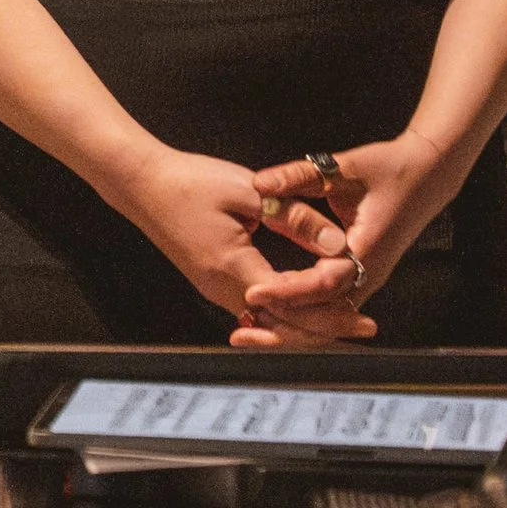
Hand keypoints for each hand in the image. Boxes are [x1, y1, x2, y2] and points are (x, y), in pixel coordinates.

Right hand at [110, 141, 373, 343]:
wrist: (140, 182)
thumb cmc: (189, 180)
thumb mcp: (250, 191)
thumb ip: (296, 218)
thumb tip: (338, 245)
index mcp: (232, 266)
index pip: (291, 306)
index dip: (330, 314)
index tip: (364, 317)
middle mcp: (221, 287)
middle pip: (283, 323)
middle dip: (327, 327)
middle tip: (367, 327)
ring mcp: (214, 287)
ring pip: (269, 318)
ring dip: (307, 319)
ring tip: (347, 317)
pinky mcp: (212, 280)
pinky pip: (255, 305)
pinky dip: (285, 309)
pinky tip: (308, 304)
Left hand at [236, 134, 456, 346]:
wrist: (429, 173)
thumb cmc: (390, 168)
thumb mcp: (344, 167)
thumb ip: (301, 175)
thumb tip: (261, 183)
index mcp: (367, 249)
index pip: (324, 284)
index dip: (288, 292)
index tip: (253, 294)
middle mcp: (370, 271)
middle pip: (325, 313)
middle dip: (285, 324)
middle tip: (242, 332)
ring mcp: (367, 276)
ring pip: (328, 314)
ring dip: (291, 323)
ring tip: (251, 329)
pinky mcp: (361, 274)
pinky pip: (330, 302)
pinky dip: (303, 310)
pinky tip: (273, 309)